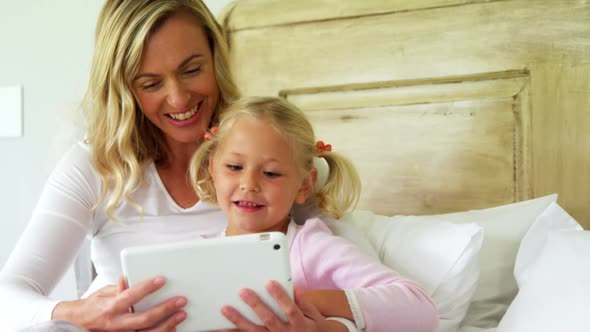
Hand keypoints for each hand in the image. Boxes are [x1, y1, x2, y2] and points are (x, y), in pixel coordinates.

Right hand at [52, 276, 186, 330]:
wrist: (79, 324)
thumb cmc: (94, 307)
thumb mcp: (104, 293)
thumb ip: (119, 288)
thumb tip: (127, 278)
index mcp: (110, 308)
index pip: (130, 296)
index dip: (146, 288)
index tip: (161, 280)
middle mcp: (116, 324)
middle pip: (143, 319)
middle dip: (165, 309)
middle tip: (180, 300)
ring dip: (167, 325)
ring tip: (181, 314)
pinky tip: (173, 327)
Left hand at [220, 281, 344, 331]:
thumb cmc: (311, 327)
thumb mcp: (313, 316)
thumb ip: (303, 303)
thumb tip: (296, 289)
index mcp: (299, 324)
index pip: (290, 309)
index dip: (280, 296)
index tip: (269, 283)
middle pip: (269, 320)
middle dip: (256, 305)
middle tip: (243, 292)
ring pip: (255, 331)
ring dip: (239, 320)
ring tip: (226, 309)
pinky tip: (223, 328)